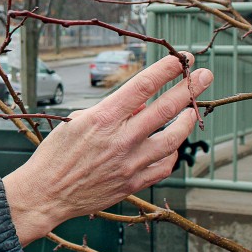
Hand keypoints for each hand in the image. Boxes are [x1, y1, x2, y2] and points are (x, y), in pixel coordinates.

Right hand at [2, 52, 212, 245]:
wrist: (46, 193)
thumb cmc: (56, 154)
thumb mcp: (77, 121)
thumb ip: (111, 110)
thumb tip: (140, 104)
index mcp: (103, 118)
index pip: (143, 86)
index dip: (167, 70)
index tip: (183, 59)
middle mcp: (120, 139)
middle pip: (166, 108)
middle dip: (190, 88)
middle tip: (205, 76)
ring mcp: (130, 163)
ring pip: (173, 138)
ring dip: (186, 121)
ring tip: (192, 111)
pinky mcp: (133, 183)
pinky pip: (164, 166)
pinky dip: (172, 153)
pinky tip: (172, 145)